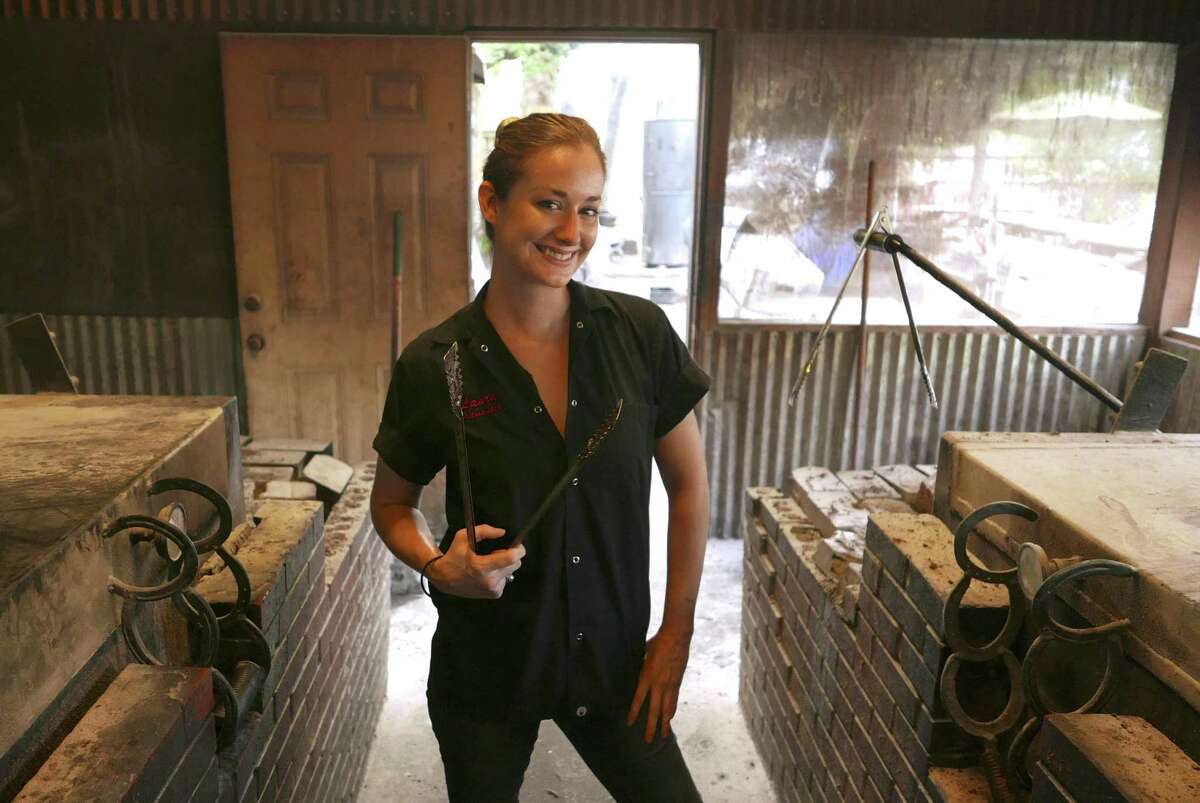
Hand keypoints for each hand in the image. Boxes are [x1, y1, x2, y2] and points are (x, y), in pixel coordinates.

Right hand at [425, 525, 523, 598]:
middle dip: (510, 556)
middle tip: (495, 553)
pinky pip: (506, 580)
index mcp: (482, 566)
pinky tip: (488, 573)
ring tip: (489, 564)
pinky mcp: (494, 594)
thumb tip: (502, 532)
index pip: (510, 558)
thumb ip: (484, 531)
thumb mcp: (463, 536)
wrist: (443, 578)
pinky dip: (501, 574)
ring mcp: (492, 589)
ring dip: (505, 566)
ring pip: (511, 572)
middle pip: (515, 565)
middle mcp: (489, 581)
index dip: (519, 550)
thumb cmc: (454, 556)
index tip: (518, 546)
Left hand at [626, 626, 691, 742]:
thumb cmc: (658, 642)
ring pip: (667, 709)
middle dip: (651, 726)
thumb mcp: (644, 654)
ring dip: (664, 723)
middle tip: (648, 740)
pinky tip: (670, 718)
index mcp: (647, 676)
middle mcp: (659, 684)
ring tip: (663, 736)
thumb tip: (638, 673)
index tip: (630, 723)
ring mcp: (670, 684)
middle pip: (654, 710)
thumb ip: (641, 666)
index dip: (634, 712)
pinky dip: (671, 711)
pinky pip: (674, 700)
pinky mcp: (678, 682)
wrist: (677, 636)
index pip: (639, 699)